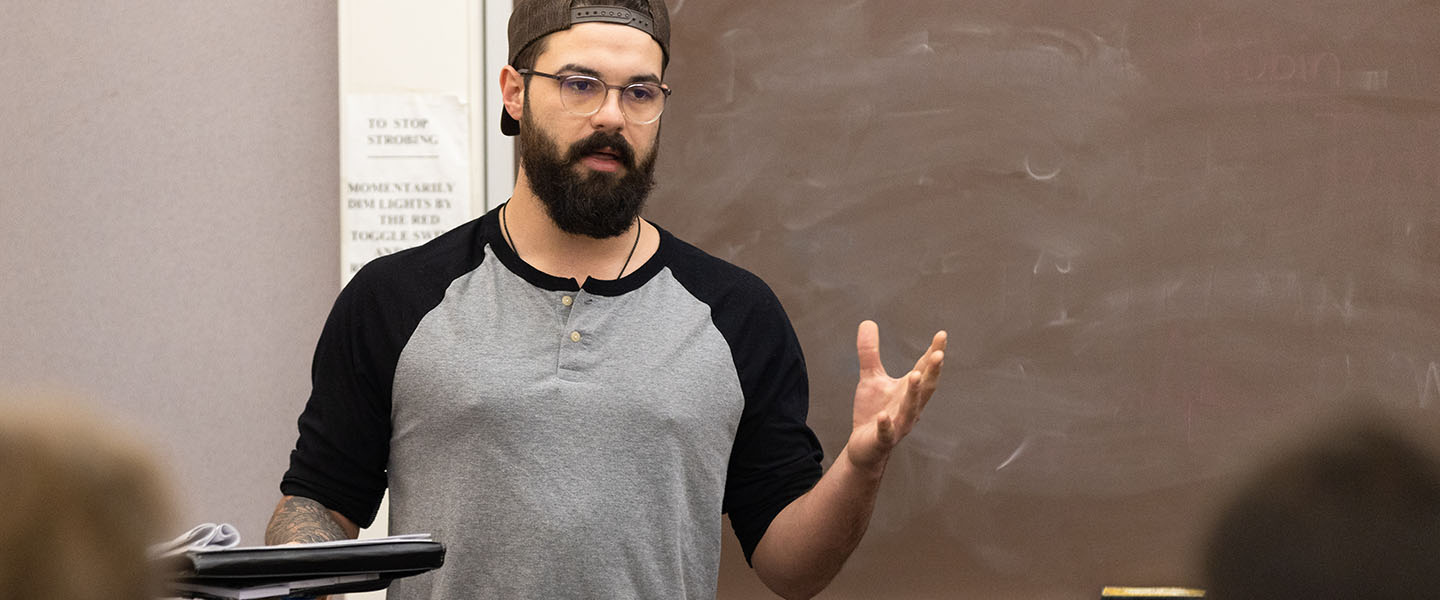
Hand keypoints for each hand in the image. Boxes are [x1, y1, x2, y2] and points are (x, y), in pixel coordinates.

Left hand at [845, 320, 946, 472]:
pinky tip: (884, 416)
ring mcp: (898, 425)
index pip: (925, 370)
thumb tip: (867, 322)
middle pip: (926, 388)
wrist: (864, 447)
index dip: (933, 353)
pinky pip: (886, 432)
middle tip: (939, 354)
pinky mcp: (882, 440)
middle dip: (932, 372)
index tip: (942, 335)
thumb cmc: (873, 412)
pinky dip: (886, 424)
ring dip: (914, 393)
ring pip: (910, 409)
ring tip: (915, 375)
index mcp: (909, 391)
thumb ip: (870, 352)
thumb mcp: (871, 378)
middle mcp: (909, 407)